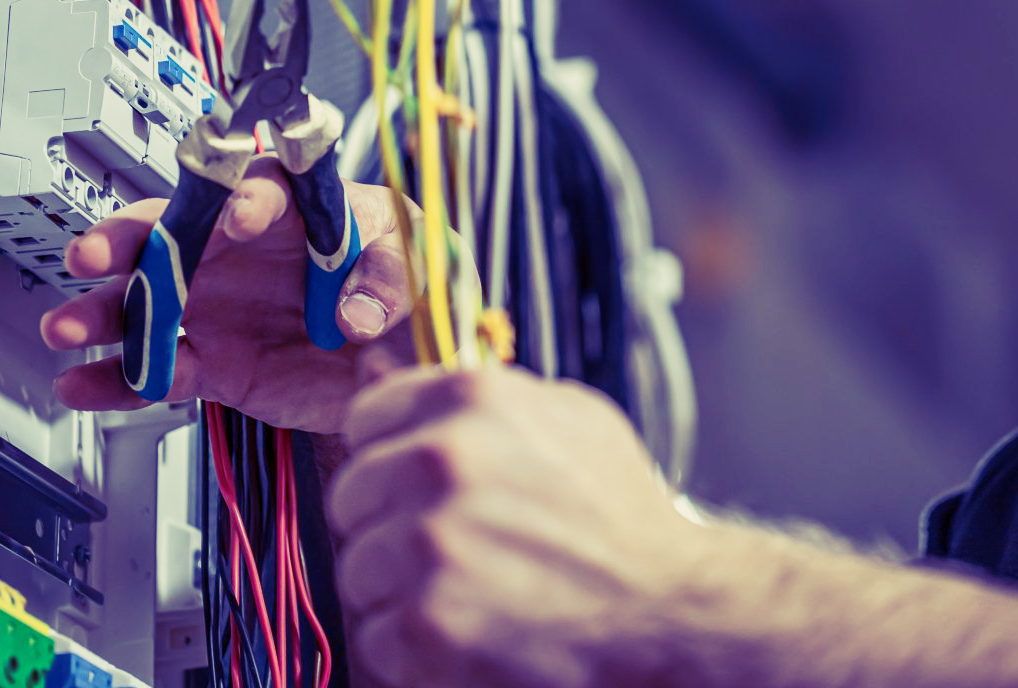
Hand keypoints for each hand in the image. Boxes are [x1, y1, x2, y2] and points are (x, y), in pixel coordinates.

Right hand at [39, 160, 419, 433]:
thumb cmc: (403, 284)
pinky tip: (83, 383)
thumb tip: (356, 310)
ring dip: (104, 313)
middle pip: (173, 232)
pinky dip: (119, 380)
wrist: (402, 359)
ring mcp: (221, 306)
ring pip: (148, 302)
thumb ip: (389, 278)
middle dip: (128, 240)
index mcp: (295, 209)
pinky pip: (160, 369)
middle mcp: (242, 251)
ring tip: (66, 326)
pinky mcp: (216, 362)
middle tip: (94, 253)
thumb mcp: (416, 264)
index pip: (260, 188)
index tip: (239, 218)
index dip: (246, 198)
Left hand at [328, 352, 710, 686]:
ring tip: (468, 592)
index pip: (366, 417)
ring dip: (399, 588)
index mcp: (472, 398)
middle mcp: (442, 460)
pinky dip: (413, 648)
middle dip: (389, 523)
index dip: (389, 454)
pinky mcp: (425, 624)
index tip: (415, 484)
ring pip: (357, 568)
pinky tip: (471, 632)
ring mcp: (430, 544)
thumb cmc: (620, 515)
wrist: (667, 609)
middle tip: (451, 548)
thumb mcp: (569, 416)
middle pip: (351, 495)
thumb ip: (486, 394)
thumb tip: (388, 368)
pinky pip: (374, 636)